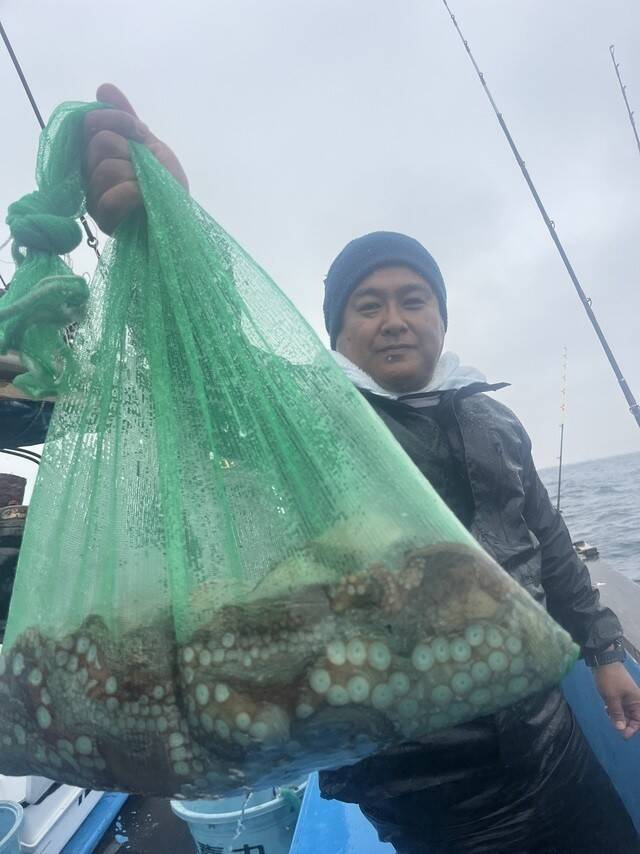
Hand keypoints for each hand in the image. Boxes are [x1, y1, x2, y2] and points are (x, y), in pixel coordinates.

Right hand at [84, 83, 188, 234]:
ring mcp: (93, 198)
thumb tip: (103, 88)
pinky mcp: (103, 221)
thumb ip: (126, 119)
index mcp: (96, 154)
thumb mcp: (150, 145)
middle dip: (130, 151)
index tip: (141, 133)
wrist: (180, 217)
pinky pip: (111, 198)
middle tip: (145, 168)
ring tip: (145, 188)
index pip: (90, 122)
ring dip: (135, 176)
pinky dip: (134, 196)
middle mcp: (88, 174)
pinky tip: (144, 201)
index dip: (118, 120)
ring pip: (105, 169)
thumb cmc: (165, 184)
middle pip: (99, 143)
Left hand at [594, 661, 639, 739]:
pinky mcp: (618, 696)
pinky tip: (606, 708)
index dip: (631, 729)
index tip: (622, 735)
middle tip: (611, 720)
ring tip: (608, 712)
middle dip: (622, 722)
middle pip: (631, 719)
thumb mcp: (612, 698)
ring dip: (616, 716)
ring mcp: (626, 698)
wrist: (603, 661)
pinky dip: (613, 710)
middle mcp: (634, 702)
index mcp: (637, 702)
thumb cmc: (610, 679)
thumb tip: (621, 729)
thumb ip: (617, 714)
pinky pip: (618, 708)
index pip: (638, 722)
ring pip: (624, 714)